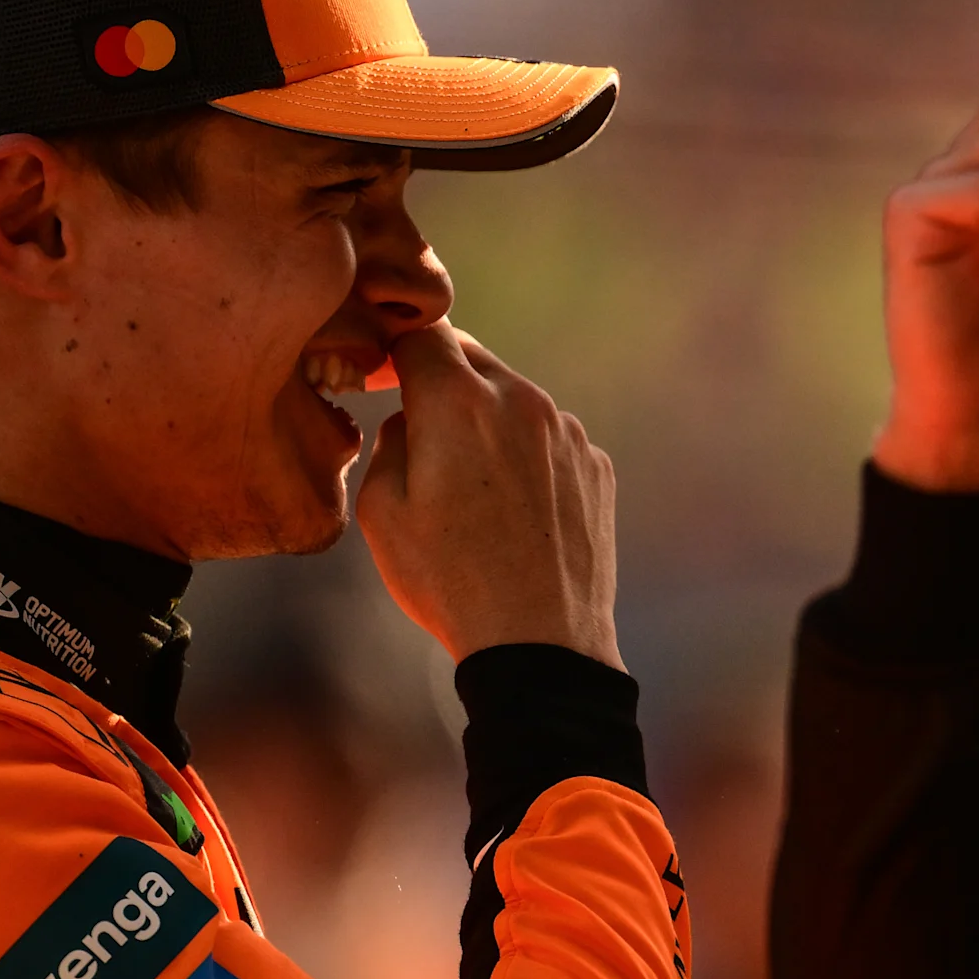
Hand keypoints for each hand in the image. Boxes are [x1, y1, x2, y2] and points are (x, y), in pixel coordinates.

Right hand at [357, 325, 622, 668]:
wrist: (540, 644)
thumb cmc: (450, 582)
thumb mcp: (382, 513)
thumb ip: (389, 442)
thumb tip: (409, 419)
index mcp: (458, 402)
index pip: (422, 334)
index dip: (396, 350)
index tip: (384, 376)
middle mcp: (521, 400)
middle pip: (472, 358)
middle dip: (442, 382)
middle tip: (423, 431)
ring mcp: (566, 432)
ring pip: (515, 400)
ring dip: (488, 422)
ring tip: (472, 489)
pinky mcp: (596, 465)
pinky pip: (550, 439)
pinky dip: (527, 456)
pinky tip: (514, 511)